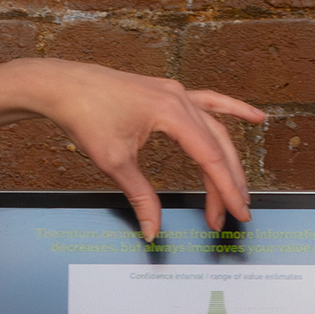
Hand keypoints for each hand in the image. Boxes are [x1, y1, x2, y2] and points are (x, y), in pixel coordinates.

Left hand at [11, 60, 264, 238]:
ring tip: (240, 187)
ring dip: (227, 159)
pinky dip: (231, 110)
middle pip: (216, 146)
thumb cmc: (83, 114)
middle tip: (228, 214)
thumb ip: (140, 197)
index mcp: (171, 113)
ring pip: (214, 129)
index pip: (210, 158)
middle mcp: (179, 98)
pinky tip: (253, 116)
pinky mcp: (166, 93)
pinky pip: (208, 102)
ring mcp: (175, 92)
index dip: (226, 190)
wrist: (62, 86)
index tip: (236, 213)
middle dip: (226, 183)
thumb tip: (152, 227)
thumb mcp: (114, 162)